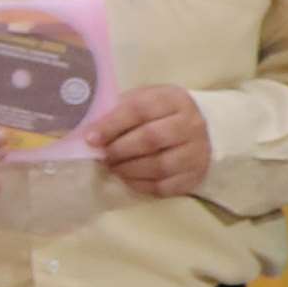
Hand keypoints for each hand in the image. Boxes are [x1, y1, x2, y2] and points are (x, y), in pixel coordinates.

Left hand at [85, 83, 219, 198]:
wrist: (199, 130)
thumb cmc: (159, 114)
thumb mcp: (143, 100)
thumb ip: (118, 111)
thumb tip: (88, 130)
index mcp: (173, 100)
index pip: (139, 110)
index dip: (111, 125)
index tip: (91, 138)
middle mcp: (191, 125)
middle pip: (150, 139)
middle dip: (119, 149)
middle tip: (102, 155)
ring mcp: (197, 152)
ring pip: (158, 165)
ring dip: (127, 169)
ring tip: (113, 166)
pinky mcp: (194, 176)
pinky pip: (164, 186)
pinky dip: (140, 184)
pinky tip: (128, 178)